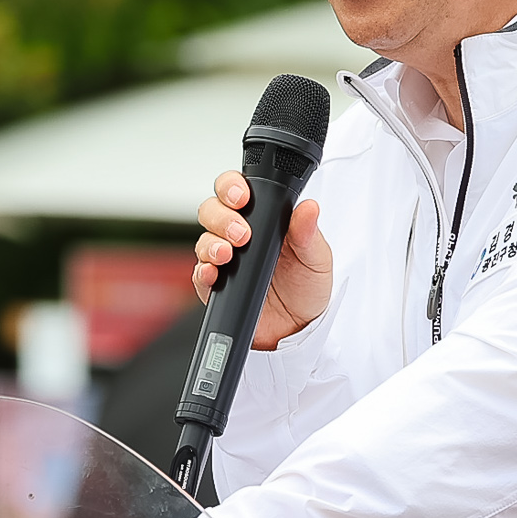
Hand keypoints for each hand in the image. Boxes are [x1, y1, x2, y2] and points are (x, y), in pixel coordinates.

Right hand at [192, 171, 331, 350]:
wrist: (298, 331)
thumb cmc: (307, 289)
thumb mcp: (317, 259)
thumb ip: (309, 233)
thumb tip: (309, 207)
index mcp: (263, 220)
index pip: (236, 190)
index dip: (231, 186)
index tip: (242, 196)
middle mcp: (239, 235)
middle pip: (212, 210)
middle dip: (221, 217)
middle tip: (241, 233)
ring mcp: (225, 260)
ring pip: (203, 239)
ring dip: (211, 243)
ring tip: (228, 254)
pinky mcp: (215, 285)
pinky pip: (199, 273)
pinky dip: (203, 271)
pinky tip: (214, 273)